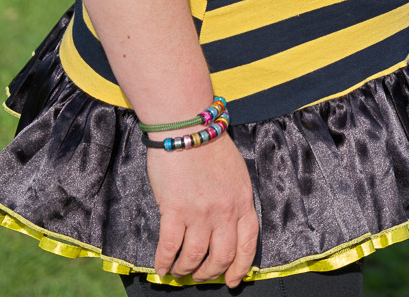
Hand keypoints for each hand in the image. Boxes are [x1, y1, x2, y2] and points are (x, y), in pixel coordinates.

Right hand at [145, 133, 258, 285]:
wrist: (187, 127)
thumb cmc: (210, 146)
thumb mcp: (236, 174)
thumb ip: (234, 200)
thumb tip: (225, 227)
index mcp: (243, 201)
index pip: (248, 244)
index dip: (240, 268)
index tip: (232, 281)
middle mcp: (225, 211)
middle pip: (222, 256)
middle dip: (210, 272)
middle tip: (199, 276)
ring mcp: (201, 213)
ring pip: (195, 257)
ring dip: (186, 269)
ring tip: (179, 271)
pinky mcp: (175, 211)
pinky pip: (170, 248)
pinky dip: (165, 263)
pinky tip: (161, 268)